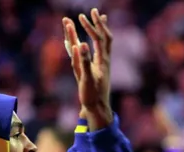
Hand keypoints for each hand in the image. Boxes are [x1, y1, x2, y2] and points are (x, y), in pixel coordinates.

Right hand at [63, 9, 113, 129]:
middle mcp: (102, 61)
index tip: (80, 17)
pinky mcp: (96, 71)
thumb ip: (83, 61)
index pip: (98, 38)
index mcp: (102, 61)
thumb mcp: (86, 79)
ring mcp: (100, 65)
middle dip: (97, 24)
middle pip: (103, 37)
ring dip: (98, 31)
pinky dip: (93, 42)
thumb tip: (82, 44)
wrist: (98, 109)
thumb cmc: (92, 96)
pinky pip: (95, 52)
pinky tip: (87, 41)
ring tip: (96, 19)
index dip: (90, 27)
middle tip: (93, 11)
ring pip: (101, 44)